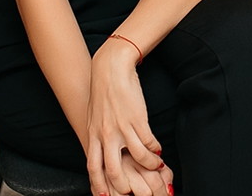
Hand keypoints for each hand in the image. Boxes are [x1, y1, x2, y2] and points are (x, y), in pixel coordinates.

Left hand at [86, 41, 165, 194]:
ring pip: (137, 157)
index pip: (93, 167)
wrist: (110, 68)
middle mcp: (105, 134)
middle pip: (113, 170)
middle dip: (125, 184)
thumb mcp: (94, 116)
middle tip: (133, 189)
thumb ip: (98, 133)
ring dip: (149, 166)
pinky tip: (159, 150)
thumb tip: (103, 148)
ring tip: (156, 166)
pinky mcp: (136, 118)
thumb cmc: (103, 90)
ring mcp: (121, 127)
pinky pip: (149, 141)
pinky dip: (155, 149)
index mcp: (93, 135)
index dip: (99, 185)